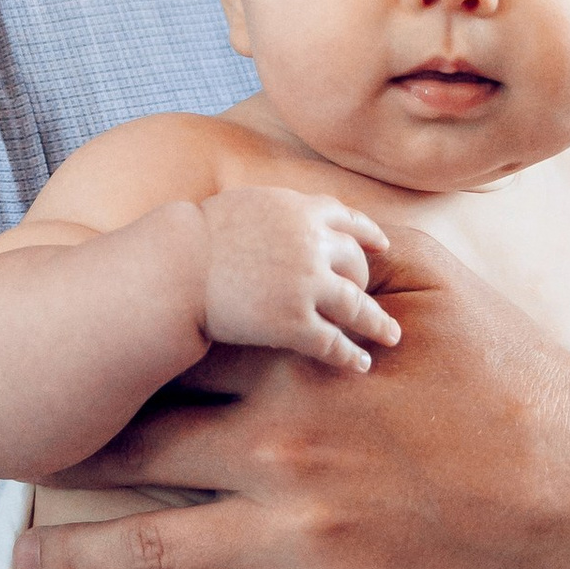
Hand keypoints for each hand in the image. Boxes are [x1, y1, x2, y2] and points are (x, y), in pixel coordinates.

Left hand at [19, 227, 569, 568]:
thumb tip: (285, 203)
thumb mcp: (432, 280)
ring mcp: (295, 532)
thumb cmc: (505, 373)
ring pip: (147, 551)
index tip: (61, 362)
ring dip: (68, 560)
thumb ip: (346, 242)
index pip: (169, 352)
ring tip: (22, 560)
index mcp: (296, 363)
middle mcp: (280, 446)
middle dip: (64, 457)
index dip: (107, 357)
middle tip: (16, 462)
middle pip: (134, 450)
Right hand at [197, 187, 399, 374]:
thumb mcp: (247, 204)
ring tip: (391, 335)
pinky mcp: (293, 322)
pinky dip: (350, 355)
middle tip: (373, 298)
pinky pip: (332, 342)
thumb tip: (290, 215)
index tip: (381, 246)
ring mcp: (306, 284)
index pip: (348, 220)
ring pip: (357, 306)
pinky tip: (361, 364)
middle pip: (357, 264)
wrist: (177, 268)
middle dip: (368, 282)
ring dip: (378, 323)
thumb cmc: (200, 237)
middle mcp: (312, 245)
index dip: (368, 234)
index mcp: (301, 211)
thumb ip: (279, 211)